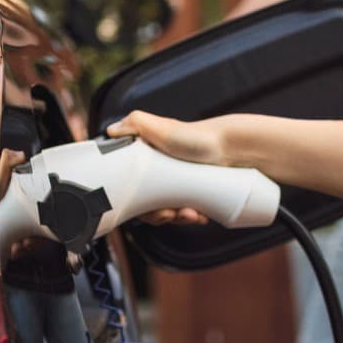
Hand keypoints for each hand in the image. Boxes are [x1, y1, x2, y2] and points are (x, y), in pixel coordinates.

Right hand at [106, 112, 234, 225]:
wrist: (230, 149)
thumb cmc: (196, 136)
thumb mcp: (162, 128)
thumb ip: (135, 123)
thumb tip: (111, 130)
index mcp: (143, 161)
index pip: (128, 190)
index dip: (133, 203)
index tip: (145, 206)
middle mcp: (156, 174)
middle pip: (145, 206)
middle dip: (157, 215)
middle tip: (171, 213)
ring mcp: (174, 186)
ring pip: (166, 213)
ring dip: (176, 218)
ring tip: (190, 214)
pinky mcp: (190, 195)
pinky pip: (184, 214)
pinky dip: (190, 217)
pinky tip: (199, 214)